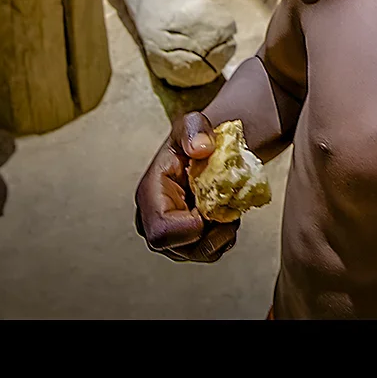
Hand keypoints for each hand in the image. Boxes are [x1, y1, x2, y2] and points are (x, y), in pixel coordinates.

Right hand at [135, 111, 239, 262]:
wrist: (206, 152)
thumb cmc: (196, 137)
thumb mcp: (193, 123)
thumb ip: (195, 129)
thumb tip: (200, 149)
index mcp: (148, 194)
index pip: (161, 231)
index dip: (190, 228)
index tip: (211, 209)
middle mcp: (152, 221)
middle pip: (180, 249)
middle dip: (210, 233)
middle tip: (228, 211)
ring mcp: (168, 237)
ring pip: (198, 254)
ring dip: (221, 235)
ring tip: (227, 209)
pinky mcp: (185, 244)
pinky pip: (208, 254)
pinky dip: (223, 239)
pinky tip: (226, 218)